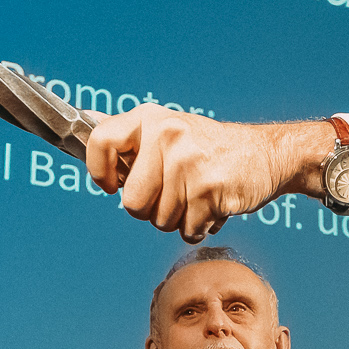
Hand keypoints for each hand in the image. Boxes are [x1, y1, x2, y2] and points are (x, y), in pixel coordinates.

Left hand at [84, 107, 336, 242]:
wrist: (266, 154)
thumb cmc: (210, 149)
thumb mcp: (169, 131)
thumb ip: (131, 142)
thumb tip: (82, 135)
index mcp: (150, 118)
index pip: (100, 142)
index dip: (99, 172)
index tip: (112, 185)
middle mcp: (166, 133)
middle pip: (131, 202)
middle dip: (150, 210)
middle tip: (172, 194)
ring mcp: (188, 161)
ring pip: (159, 220)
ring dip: (177, 219)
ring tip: (196, 195)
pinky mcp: (208, 188)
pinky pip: (187, 229)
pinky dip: (199, 226)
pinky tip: (212, 205)